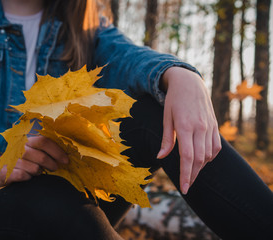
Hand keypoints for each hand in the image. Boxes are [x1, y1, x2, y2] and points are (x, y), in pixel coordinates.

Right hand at [0, 135, 67, 190]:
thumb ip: (46, 149)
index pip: (44, 141)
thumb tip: (66, 154)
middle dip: (52, 164)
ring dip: (39, 172)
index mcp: (28, 140)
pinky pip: (24, 176)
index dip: (57, 151)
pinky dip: (29, 178)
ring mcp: (12, 160)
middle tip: (54, 168)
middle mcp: (19, 148)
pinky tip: (28, 177)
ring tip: (37, 171)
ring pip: (34, 168)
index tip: (66, 160)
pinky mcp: (7, 172)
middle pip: (42, 156)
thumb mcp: (34, 151)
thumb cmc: (24, 160)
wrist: (1, 170)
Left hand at [157, 67, 221, 193]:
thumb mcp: (166, 118)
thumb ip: (166, 139)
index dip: (185, 174)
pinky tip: (202, 161)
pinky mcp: (215, 126)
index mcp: (185, 126)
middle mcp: (200, 128)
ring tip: (190, 174)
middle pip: (199, 159)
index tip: (184, 188)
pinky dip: (209, 157)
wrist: (189, 83)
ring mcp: (210, 127)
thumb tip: (160, 157)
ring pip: (208, 155)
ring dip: (200, 168)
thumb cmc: (174, 100)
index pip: (187, 157)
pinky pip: (215, 147)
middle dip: (192, 175)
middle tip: (186, 186)